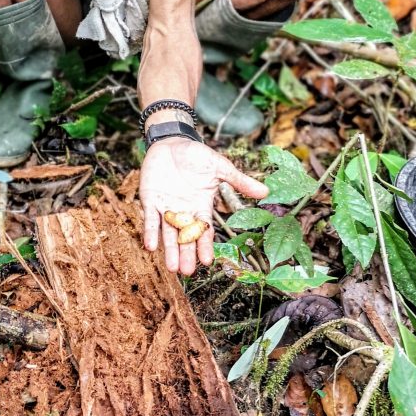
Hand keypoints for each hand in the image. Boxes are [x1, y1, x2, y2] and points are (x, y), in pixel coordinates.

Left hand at [140, 137, 267, 274]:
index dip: (205, 246)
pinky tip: (151, 246)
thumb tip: (265, 192)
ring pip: (168, 234)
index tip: (207, 262)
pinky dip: (150, 233)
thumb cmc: (197, 155)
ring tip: (172, 268)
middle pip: (185, 238)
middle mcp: (184, 212)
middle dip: (186, 255)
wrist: (172, 142)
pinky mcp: (150, 200)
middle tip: (187, 272)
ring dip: (169, 250)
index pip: (204, 230)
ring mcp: (166, 208)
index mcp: (201, 206)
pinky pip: (151, 220)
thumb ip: (239, 181)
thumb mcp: (220, 167)